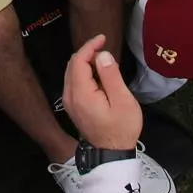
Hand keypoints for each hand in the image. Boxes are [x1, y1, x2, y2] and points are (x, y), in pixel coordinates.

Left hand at [63, 34, 141, 149]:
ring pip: (72, 73)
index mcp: (81, 93)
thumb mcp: (122, 101)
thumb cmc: (121, 128)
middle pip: (73, 65)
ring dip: (85, 62)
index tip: (103, 38)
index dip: (90, 46)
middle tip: (105, 48)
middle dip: (87, 52)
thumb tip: (102, 55)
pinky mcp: (73, 107)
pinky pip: (74, 82)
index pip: (78, 60)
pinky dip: (84, 73)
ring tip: (104, 60)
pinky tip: (98, 75)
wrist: (112, 154)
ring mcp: (70, 103)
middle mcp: (70, 96)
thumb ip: (111, 76)